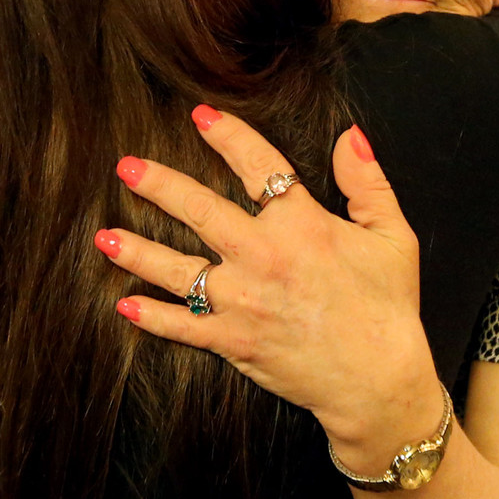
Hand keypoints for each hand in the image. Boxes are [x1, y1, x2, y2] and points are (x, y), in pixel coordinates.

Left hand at [97, 107, 444, 472]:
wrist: (379, 381)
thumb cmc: (388, 307)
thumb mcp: (394, 236)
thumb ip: (368, 183)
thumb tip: (350, 136)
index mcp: (302, 224)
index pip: (257, 166)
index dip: (228, 136)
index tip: (200, 117)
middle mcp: (264, 256)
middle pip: (200, 210)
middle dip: (158, 185)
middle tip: (127, 167)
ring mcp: (244, 301)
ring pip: (179, 269)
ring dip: (138, 252)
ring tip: (104, 236)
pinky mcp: (234, 341)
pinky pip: (184, 326)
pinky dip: (153, 318)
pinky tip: (125, 306)